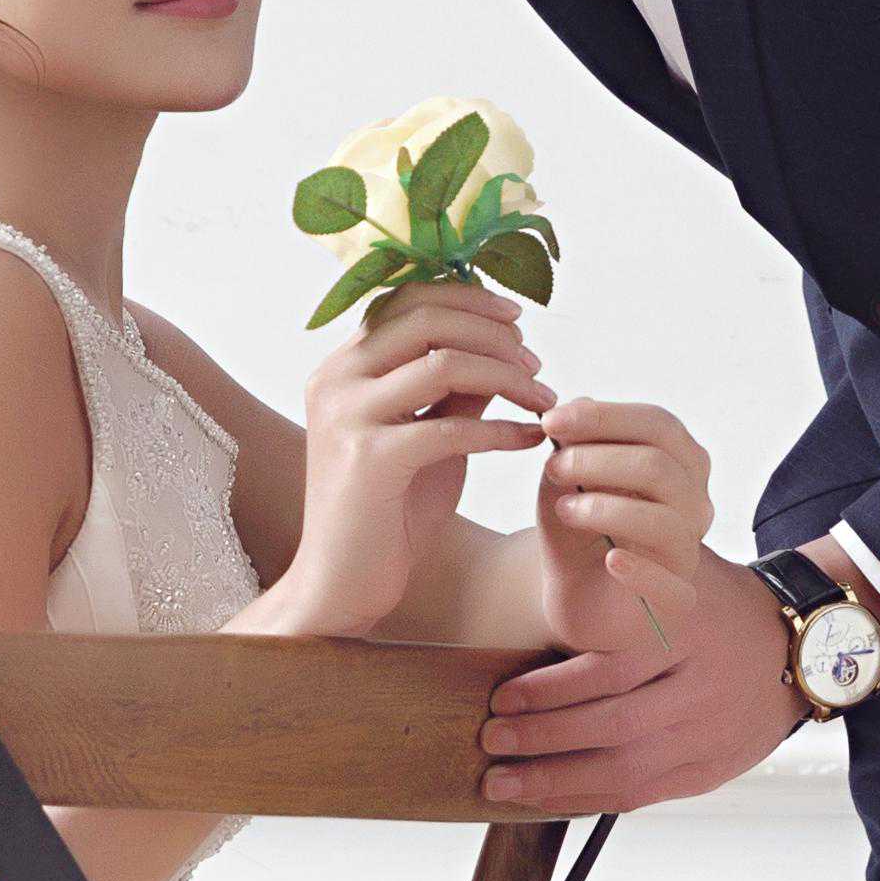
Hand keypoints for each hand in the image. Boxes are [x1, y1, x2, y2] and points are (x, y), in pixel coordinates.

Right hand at [280, 276, 552, 638]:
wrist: (342, 582)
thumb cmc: (387, 510)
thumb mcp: (426, 435)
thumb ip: (454, 389)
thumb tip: (504, 346)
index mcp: (342, 365)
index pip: (407, 298)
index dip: (468, 298)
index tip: (517, 318)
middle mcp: (335, 379)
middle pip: (428, 319)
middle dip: (495, 334)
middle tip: (537, 360)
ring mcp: (347, 416)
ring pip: (444, 362)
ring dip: (508, 377)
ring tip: (545, 399)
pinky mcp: (369, 460)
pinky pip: (452, 427)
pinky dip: (502, 429)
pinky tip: (532, 439)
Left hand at [480, 539, 806, 811]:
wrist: (802, 648)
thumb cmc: (718, 604)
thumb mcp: (682, 570)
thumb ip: (629, 567)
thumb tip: (552, 549)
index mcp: (689, 634)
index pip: (611, 671)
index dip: (551, 690)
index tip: (500, 697)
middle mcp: (703, 688)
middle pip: (613, 726)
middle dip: (542, 739)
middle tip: (489, 739)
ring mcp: (710, 735)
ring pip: (624, 770)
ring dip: (555, 780)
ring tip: (500, 781)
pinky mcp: (712, 769)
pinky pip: (643, 795)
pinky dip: (589, 798)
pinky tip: (547, 797)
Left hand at [530, 391, 713, 659]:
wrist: (572, 587)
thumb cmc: (577, 523)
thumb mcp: (566, 476)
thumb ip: (574, 442)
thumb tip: (579, 403)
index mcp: (679, 462)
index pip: (658, 425)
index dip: (604, 418)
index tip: (551, 421)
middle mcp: (694, 503)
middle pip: (660, 468)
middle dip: (599, 460)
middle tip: (554, 467)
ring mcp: (689, 552)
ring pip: (664, 521)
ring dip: (606, 509)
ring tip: (564, 509)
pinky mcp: (676, 599)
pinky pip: (672, 586)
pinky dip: (641, 570)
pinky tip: (612, 560)